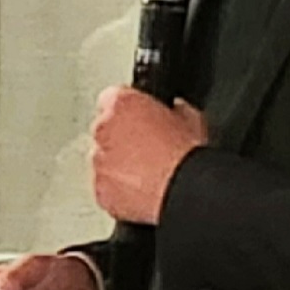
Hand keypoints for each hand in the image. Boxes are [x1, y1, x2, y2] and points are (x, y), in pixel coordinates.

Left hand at [91, 89, 208, 224]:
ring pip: (103, 159)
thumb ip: (173, 109)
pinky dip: (117, 188)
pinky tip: (140, 190)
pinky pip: (105, 186)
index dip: (130, 111)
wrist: (185, 190)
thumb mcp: (190, 118)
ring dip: (118, 163)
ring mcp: (99, 161)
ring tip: (146, 173)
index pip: (112, 98)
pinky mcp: (100, 189)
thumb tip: (174, 111)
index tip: (140, 120)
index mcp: (121, 104)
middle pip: (106, 130)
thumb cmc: (187, 155)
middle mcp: (103, 130)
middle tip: (146, 149)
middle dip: (121, 138)